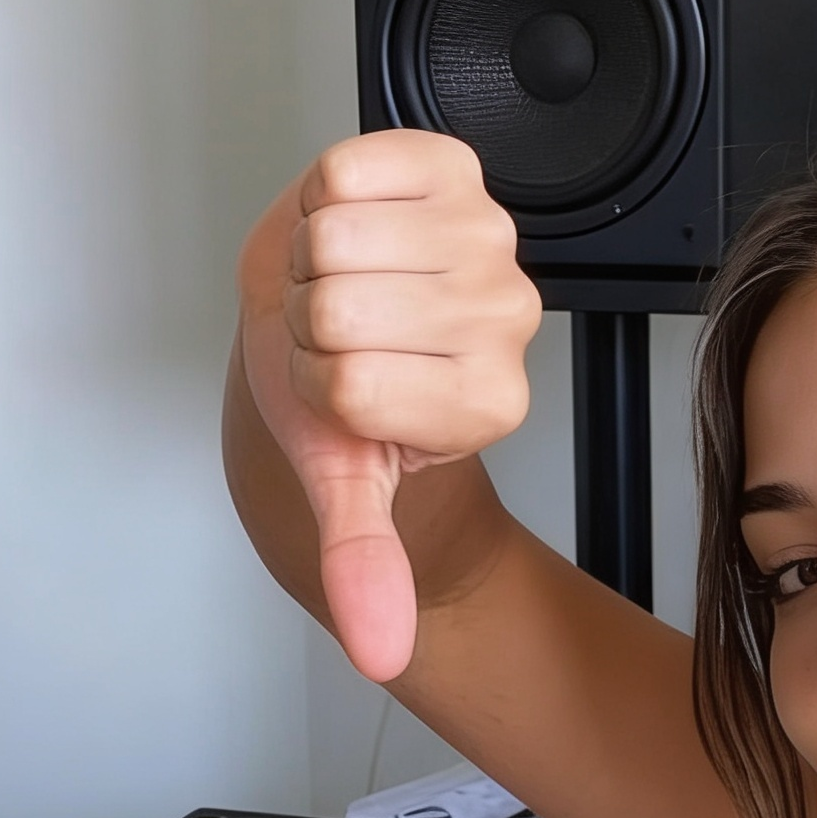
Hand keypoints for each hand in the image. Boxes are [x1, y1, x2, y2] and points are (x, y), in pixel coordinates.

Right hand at [236, 133, 539, 680]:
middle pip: (337, 311)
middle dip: (308, 323)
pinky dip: (321, 196)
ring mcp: (487, 234)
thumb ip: (363, 561)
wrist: (331, 305)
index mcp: (489, 404)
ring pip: (334, 240)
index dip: (315, 387)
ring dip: (310, 259)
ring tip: (340, 278)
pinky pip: (344, 172)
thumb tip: (381, 653)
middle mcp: (508, 318)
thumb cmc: (339, 389)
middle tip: (337, 331)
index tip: (341, 389)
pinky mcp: (452, 164)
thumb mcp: (344, 481)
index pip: (350, 390)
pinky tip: (352, 222)